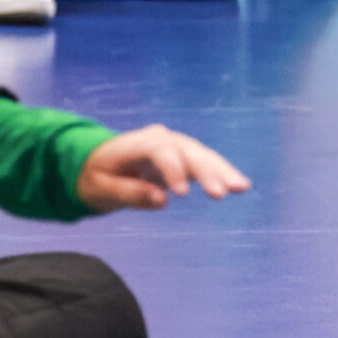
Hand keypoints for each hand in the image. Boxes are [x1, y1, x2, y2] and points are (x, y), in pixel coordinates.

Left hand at [76, 124, 251, 211]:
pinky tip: (240, 186)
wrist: (97, 163)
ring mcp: (174, 146)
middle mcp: (161, 138)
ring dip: (222, 171)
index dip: (172, 169)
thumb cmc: (96, 177)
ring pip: (202, 155)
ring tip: (241, 187)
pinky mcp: (183, 158)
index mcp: (138, 142)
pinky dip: (221, 173)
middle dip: (206, 170)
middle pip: (187, 150)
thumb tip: (161, 199)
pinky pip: (205, 163)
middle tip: (222, 192)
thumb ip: (129, 193)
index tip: (182, 194)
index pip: (160, 151)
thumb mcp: (101, 190)